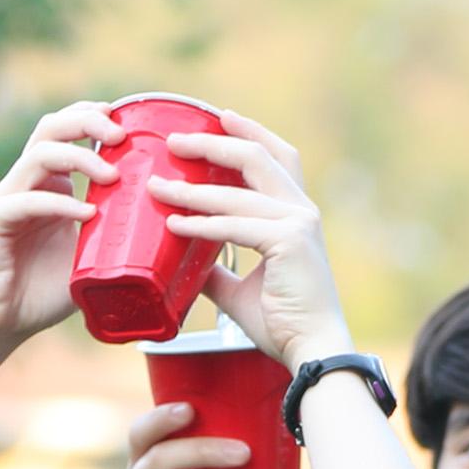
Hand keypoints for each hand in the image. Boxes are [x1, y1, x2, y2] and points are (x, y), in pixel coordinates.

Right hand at [0, 103, 123, 353]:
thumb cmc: (40, 293)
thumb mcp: (88, 259)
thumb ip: (112, 238)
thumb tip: (165, 231)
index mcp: (47, 185)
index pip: (65, 131)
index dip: (92, 117)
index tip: (127, 121)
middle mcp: (25, 183)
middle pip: (51, 127)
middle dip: (87, 121)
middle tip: (121, 136)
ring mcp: (6, 198)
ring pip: (40, 154)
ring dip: (80, 158)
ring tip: (112, 176)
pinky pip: (28, 200)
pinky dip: (61, 203)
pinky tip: (87, 215)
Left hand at [147, 107, 354, 362]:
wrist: (312, 351)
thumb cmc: (283, 323)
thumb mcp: (241, 289)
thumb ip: (216, 269)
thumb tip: (183, 263)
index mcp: (297, 214)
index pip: (277, 157)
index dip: (249, 133)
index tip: (219, 117)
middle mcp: (301, 210)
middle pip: (256, 158)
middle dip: (213, 143)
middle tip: (173, 141)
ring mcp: (298, 223)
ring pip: (236, 191)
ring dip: (191, 188)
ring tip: (156, 185)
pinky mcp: (289, 242)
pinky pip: (233, 226)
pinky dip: (200, 223)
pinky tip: (173, 223)